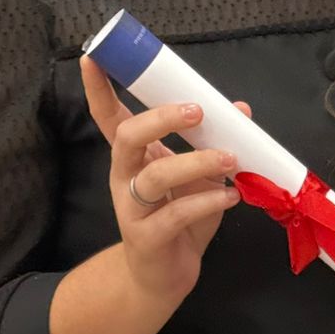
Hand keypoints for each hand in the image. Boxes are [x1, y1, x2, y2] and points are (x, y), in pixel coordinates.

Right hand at [80, 56, 246, 305]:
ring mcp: (132, 208)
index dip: (99, 87)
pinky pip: (176, 214)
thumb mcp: (200, 176)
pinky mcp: (147, 238)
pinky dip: (208, 202)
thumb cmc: (180, 218)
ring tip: (229, 160)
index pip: (108, 116)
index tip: (93, 55)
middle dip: (161, 118)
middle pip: (127, 137)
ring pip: (155, 176)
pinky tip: (230, 197)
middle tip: (197, 112)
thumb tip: (241, 109)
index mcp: (134, 156)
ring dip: (196, 162)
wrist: (163, 277)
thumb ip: (214, 143)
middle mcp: (125, 177)